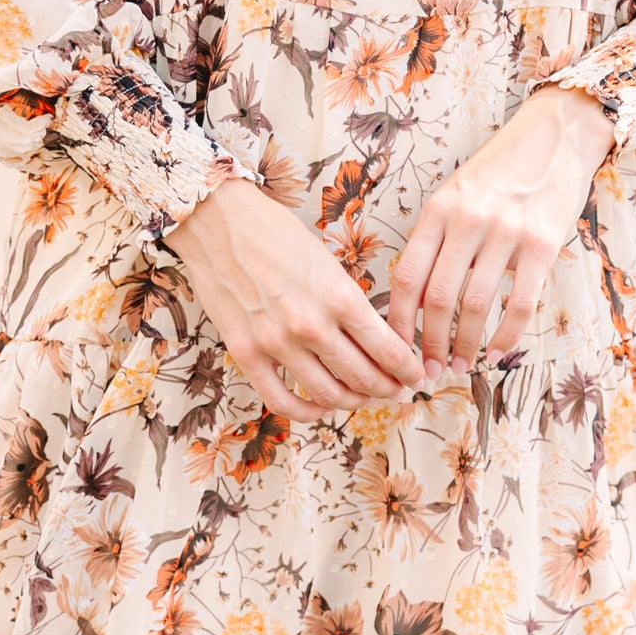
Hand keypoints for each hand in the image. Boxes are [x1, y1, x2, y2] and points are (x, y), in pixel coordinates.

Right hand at [167, 175, 424, 422]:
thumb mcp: (328, 263)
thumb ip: (350, 304)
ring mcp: (276, 343)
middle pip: (365, 379)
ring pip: (329, 395)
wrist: (220, 223)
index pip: (390, 351)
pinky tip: (320, 405)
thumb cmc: (278, 235)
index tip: (415, 376)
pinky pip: (282, 401)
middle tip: (395, 390)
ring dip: (353, 402)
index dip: (409, 371)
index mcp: (340, 297)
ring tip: (361, 397)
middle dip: (388, 389)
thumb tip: (375, 340)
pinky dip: (308, 411)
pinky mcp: (246, 353)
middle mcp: (312, 325)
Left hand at [387, 87, 612, 371]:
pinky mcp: (543, 244)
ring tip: (461, 364)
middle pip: (437, 298)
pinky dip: (506, 336)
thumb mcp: (455, 194)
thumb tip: (415, 303)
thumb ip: (436, 240)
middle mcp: (467, 220)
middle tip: (429, 370)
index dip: (397, 323)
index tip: (395, 351)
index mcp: (437, 210)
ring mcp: (506, 232)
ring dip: (465, 344)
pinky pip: (520, 304)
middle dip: (429, 344)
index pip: (406, 277)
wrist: (555, 137)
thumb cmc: (499, 172)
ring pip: (476, 305)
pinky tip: (497, 351)